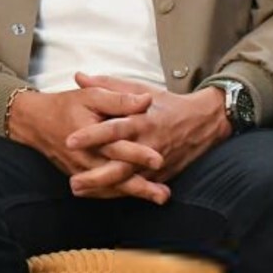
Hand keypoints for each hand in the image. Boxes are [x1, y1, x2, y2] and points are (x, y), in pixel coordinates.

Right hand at [6, 85, 168, 202]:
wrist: (36, 122)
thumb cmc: (66, 106)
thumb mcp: (92, 95)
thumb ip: (119, 99)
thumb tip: (146, 101)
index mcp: (92, 135)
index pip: (117, 147)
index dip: (138, 154)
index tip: (159, 160)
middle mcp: (87, 157)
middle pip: (116, 175)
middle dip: (140, 185)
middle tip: (163, 193)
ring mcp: (82, 170)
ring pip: (111, 186)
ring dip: (135, 193)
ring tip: (159, 197)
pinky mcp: (79, 175)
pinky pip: (101, 190)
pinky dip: (120, 194)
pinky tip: (139, 195)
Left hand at [65, 74, 232, 194]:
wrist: (201, 123)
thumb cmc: (165, 104)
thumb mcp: (139, 88)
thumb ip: (107, 85)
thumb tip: (79, 77)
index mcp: (141, 121)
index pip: (114, 130)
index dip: (92, 136)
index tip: (70, 141)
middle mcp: (147, 145)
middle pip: (120, 165)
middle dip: (96, 175)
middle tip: (73, 181)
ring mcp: (154, 164)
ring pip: (127, 181)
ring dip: (102, 189)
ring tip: (78, 190)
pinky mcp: (159, 175)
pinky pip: (137, 188)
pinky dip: (117, 193)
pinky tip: (97, 196)